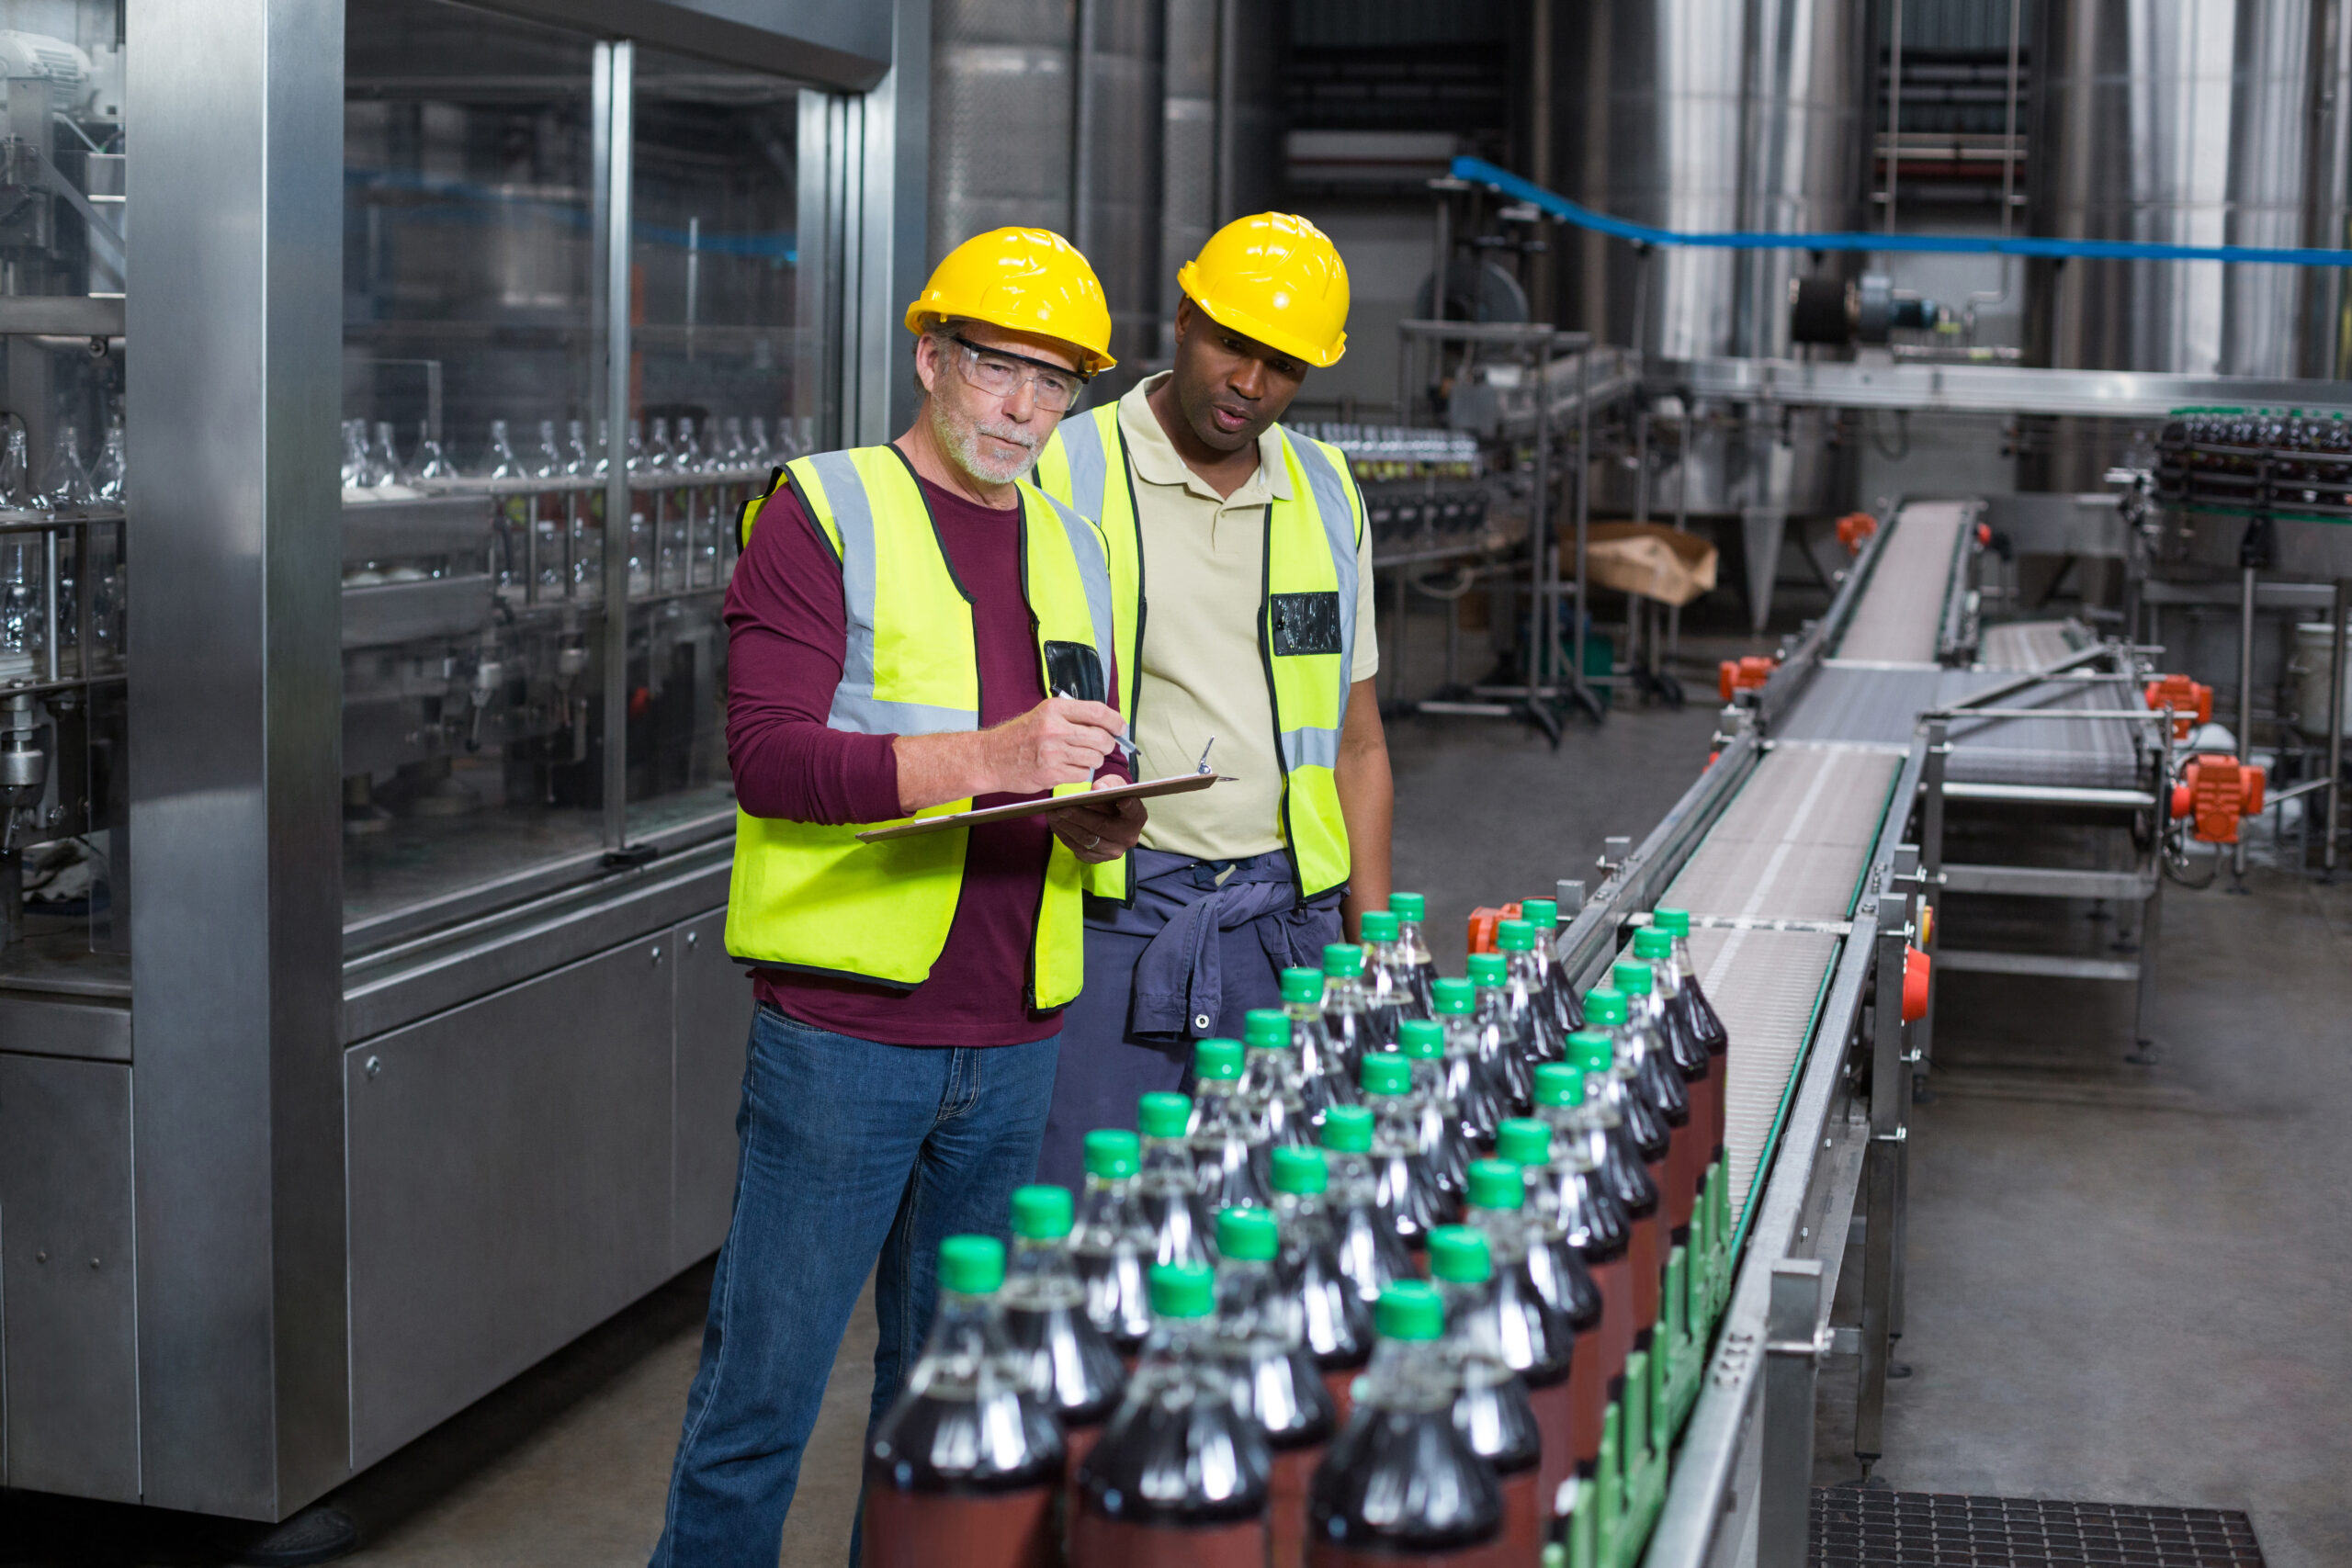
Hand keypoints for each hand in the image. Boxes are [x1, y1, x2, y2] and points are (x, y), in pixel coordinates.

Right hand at [978, 697, 1125, 796]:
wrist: (991, 758)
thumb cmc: (1020, 736)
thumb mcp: (1044, 715)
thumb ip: (1073, 716)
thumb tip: (1108, 724)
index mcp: (1054, 710)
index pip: (1097, 711)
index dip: (1115, 721)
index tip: (1120, 728)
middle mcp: (1054, 729)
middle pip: (1101, 738)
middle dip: (1106, 745)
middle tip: (1098, 746)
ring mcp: (1053, 753)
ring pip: (1094, 759)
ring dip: (1092, 760)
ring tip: (1076, 757)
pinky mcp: (1051, 773)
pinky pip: (1082, 775)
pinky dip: (1079, 773)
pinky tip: (1065, 768)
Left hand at [1051, 776, 1148, 862]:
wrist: (1108, 818)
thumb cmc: (1112, 798)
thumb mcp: (1114, 786)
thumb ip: (1110, 783)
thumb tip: (1098, 787)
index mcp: (1136, 817)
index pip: (1134, 811)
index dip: (1129, 806)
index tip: (1123, 799)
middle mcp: (1128, 838)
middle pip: (1101, 827)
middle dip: (1078, 817)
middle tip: (1061, 808)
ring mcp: (1113, 851)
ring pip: (1087, 841)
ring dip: (1066, 827)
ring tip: (1052, 814)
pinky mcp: (1097, 859)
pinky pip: (1078, 850)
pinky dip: (1064, 836)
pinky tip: (1054, 824)